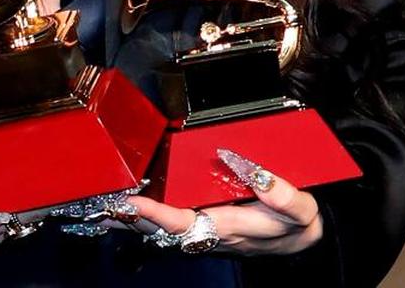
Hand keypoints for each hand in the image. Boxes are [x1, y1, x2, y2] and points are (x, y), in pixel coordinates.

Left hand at [53, 152, 322, 255]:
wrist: (303, 239)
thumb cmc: (297, 223)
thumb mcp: (300, 209)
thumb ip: (279, 192)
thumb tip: (244, 165)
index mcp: (228, 228)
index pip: (182, 224)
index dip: (153, 214)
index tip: (129, 202)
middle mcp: (208, 233)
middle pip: (159, 229)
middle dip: (129, 217)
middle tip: (101, 201)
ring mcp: (202, 230)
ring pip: (158, 227)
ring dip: (131, 217)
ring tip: (102, 202)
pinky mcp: (201, 223)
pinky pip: (167, 221)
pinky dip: (144, 213)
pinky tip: (126, 204)